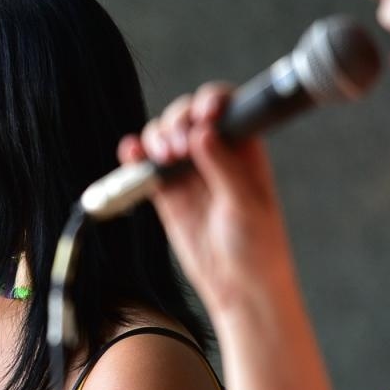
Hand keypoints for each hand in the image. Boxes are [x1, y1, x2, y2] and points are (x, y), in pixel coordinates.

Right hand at [121, 83, 295, 315]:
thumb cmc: (258, 246)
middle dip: (177, 121)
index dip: (210, 102)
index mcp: (244, 148)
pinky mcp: (167, 192)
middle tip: (179, 146)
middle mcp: (215, 153)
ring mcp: (189, 171)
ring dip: (156, 137)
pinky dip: (134, 156)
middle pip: (187, 116)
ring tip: (162, 157)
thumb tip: (203, 132)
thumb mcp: (246, 204)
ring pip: (164, 137)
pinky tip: (131, 152)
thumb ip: (224, 167)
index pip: (226, 107)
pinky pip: (145, 166)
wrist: (239, 287)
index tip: (203, 116)